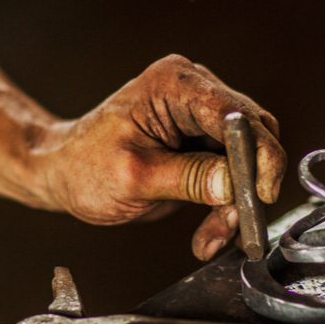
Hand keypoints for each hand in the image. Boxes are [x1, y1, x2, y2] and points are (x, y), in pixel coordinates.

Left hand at [40, 55, 285, 260]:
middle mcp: (193, 92)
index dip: (258, 154)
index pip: (235, 115)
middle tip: (236, 225)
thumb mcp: (134, 177)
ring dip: (234, 203)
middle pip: (251, 135)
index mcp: (173, 85)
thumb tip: (233, 183)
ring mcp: (199, 118)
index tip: (260, 193)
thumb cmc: (84, 166)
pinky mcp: (200, 143)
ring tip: (211, 237)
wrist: (64, 172)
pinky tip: (207, 234)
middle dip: (247, 185)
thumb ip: (188, 178)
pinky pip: (231, 174)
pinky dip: (224, 205)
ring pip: (246, 160)